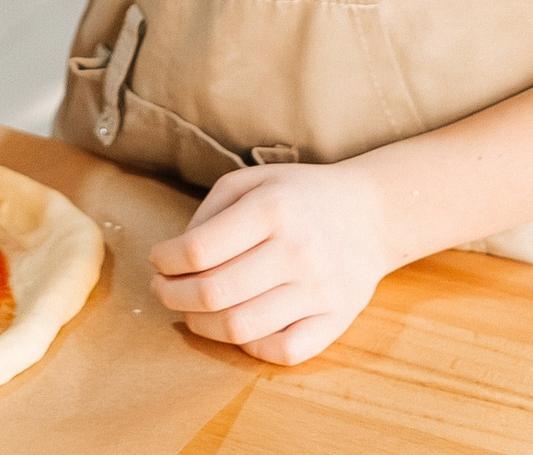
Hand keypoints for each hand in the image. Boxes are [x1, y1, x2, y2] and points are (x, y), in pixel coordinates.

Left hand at [150, 161, 397, 365]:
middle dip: (173, 296)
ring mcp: (320, 290)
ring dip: (201, 325)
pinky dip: (248, 347)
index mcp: (272, 208)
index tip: (159, 260)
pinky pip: (283, 351)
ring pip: (241, 328)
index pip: (198, 250)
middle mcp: (298, 250)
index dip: (165, 261)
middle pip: (214, 293)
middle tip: (163, 289)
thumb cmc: (299, 196)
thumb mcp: (251, 181)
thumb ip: (209, 213)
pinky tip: (235, 328)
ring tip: (190, 311)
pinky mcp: (337, 319)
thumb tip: (175, 257)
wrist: (373, 213)